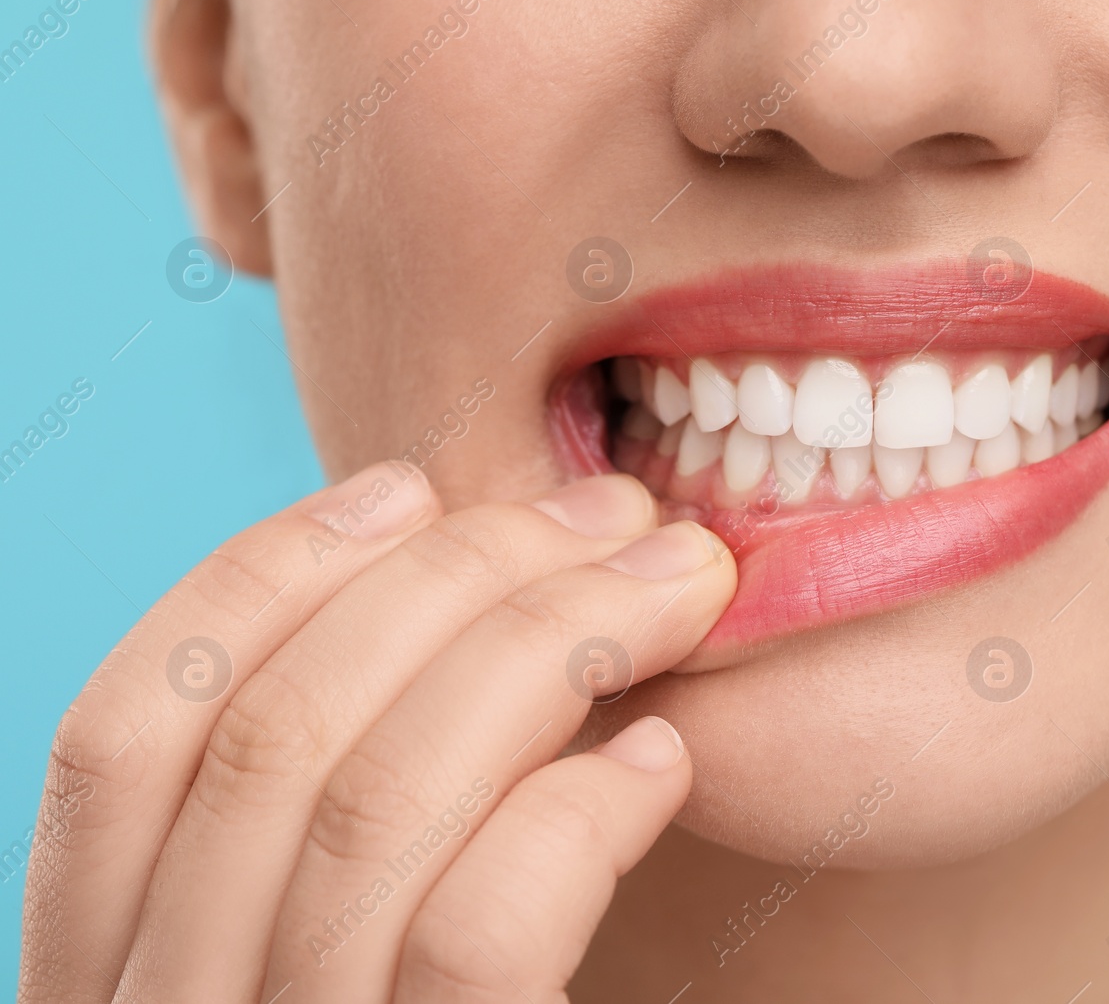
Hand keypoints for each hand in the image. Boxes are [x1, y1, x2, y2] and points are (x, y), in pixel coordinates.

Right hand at [20, 463, 734, 1002]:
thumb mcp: (317, 959)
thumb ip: (328, 833)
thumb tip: (458, 616)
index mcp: (107, 982)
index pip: (125, 734)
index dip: (258, 579)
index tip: (405, 483)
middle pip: (275, 736)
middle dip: (460, 580)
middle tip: (612, 513)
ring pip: (372, 803)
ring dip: (547, 650)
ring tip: (672, 587)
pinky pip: (471, 934)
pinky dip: (571, 814)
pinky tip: (662, 761)